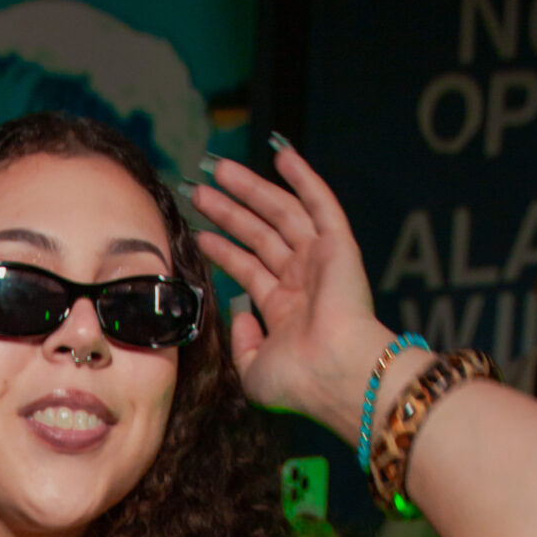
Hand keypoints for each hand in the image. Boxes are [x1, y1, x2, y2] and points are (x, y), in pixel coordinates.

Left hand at [187, 145, 385, 433]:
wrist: (335, 373)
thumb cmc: (299, 380)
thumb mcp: (254, 372)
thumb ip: (242, 344)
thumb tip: (239, 312)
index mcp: (286, 310)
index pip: (249, 269)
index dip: (223, 249)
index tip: (198, 231)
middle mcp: (303, 281)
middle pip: (260, 235)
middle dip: (229, 211)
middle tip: (199, 189)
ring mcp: (321, 261)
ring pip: (281, 214)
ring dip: (251, 190)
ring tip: (218, 169)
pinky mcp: (338, 245)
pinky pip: (320, 203)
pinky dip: (304, 178)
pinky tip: (282, 155)